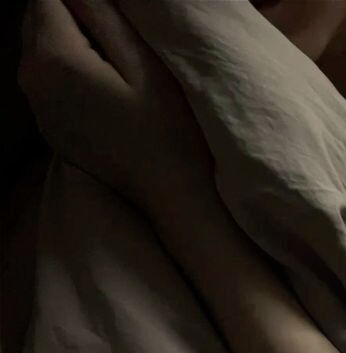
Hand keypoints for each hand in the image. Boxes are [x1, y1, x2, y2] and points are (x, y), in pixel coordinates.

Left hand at [18, 0, 210, 208]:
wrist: (168, 194)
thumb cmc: (166, 131)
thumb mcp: (143, 63)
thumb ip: (102, 15)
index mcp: (52, 58)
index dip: (85, 2)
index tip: (116, 18)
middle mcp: (32, 81)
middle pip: (38, 19)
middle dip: (73, 15)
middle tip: (119, 38)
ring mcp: (39, 109)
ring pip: (42, 49)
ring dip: (72, 42)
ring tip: (114, 59)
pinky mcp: (51, 127)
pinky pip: (50, 80)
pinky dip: (71, 71)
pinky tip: (106, 87)